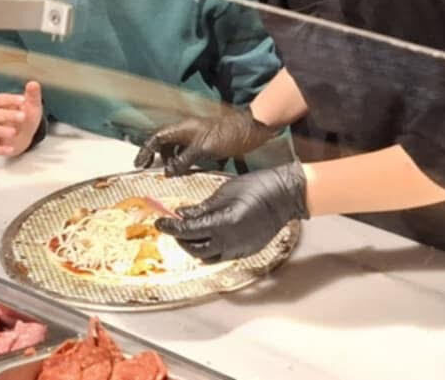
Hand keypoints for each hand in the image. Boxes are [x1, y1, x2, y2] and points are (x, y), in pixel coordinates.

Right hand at [0, 80, 44, 156]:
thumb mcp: (33, 105)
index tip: (23, 100)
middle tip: (23, 116)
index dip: (9, 99)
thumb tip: (33, 84)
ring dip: (0, 130)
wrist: (27, 134)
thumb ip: (33, 95)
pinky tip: (11, 149)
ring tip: (14, 132)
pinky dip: (0, 150)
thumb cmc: (27, 117)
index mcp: (3, 106)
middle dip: (7, 115)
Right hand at [134, 107, 279, 175]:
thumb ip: (183, 161)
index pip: (157, 138)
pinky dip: (188, 162)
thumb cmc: (227, 134)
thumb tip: (168, 172)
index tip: (139, 165)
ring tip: (176, 174)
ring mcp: (198, 137)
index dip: (145, 151)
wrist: (251, 128)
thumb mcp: (202, 149)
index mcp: (182, 128)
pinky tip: (192, 171)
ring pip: (179, 149)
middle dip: (160, 158)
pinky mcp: (208, 143)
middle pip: (166, 144)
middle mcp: (187, 131)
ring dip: (175, 161)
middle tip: (159, 172)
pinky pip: (191, 153)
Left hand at [156, 164, 307, 261]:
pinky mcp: (247, 251)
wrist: (285, 195)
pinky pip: (222, 256)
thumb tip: (183, 214)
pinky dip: (212, 249)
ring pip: (207, 257)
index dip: (170, 227)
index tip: (160, 222)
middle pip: (194, 249)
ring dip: (194, 248)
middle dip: (180, 239)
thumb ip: (202, 207)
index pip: (187, 231)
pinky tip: (210, 237)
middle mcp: (229, 242)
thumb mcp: (224, 192)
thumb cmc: (257, 187)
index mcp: (222, 224)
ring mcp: (239, 249)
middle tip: (173, 227)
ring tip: (190, 234)